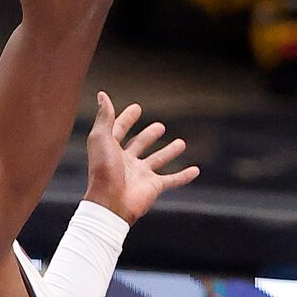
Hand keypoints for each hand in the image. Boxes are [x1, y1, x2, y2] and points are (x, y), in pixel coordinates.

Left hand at [84, 92, 197, 225]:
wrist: (111, 202)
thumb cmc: (103, 170)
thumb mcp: (101, 138)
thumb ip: (105, 117)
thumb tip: (102, 94)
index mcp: (112, 150)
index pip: (119, 130)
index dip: (126, 119)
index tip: (136, 108)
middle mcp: (126, 162)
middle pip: (139, 145)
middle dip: (149, 136)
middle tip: (159, 126)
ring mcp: (141, 175)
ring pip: (158, 160)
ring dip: (169, 152)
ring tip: (181, 143)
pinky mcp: (154, 187)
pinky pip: (172, 180)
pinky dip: (184, 176)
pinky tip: (195, 170)